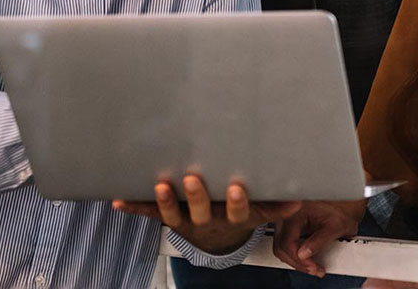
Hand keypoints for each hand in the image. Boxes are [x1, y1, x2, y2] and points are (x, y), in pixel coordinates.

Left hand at [113, 175, 300, 254]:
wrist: (215, 239)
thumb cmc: (236, 214)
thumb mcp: (258, 212)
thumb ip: (275, 206)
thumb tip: (298, 201)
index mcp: (230, 217)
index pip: (235, 212)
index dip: (236, 203)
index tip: (237, 188)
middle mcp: (204, 220)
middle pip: (199, 212)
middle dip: (196, 196)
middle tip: (192, 178)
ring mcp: (183, 220)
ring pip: (171, 215)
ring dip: (164, 201)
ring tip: (160, 185)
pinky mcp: (165, 216)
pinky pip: (148, 213)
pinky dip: (133, 207)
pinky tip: (118, 199)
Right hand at [272, 199, 365, 276]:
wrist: (345, 204)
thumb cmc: (341, 210)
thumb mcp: (335, 226)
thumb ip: (319, 241)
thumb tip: (304, 254)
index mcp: (297, 211)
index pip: (287, 242)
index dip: (299, 259)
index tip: (312, 267)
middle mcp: (288, 215)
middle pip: (281, 247)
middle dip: (297, 262)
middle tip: (313, 269)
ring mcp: (287, 221)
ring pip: (281, 247)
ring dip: (296, 260)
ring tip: (312, 266)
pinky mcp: (290, 227)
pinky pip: (286, 245)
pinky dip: (296, 254)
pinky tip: (308, 259)